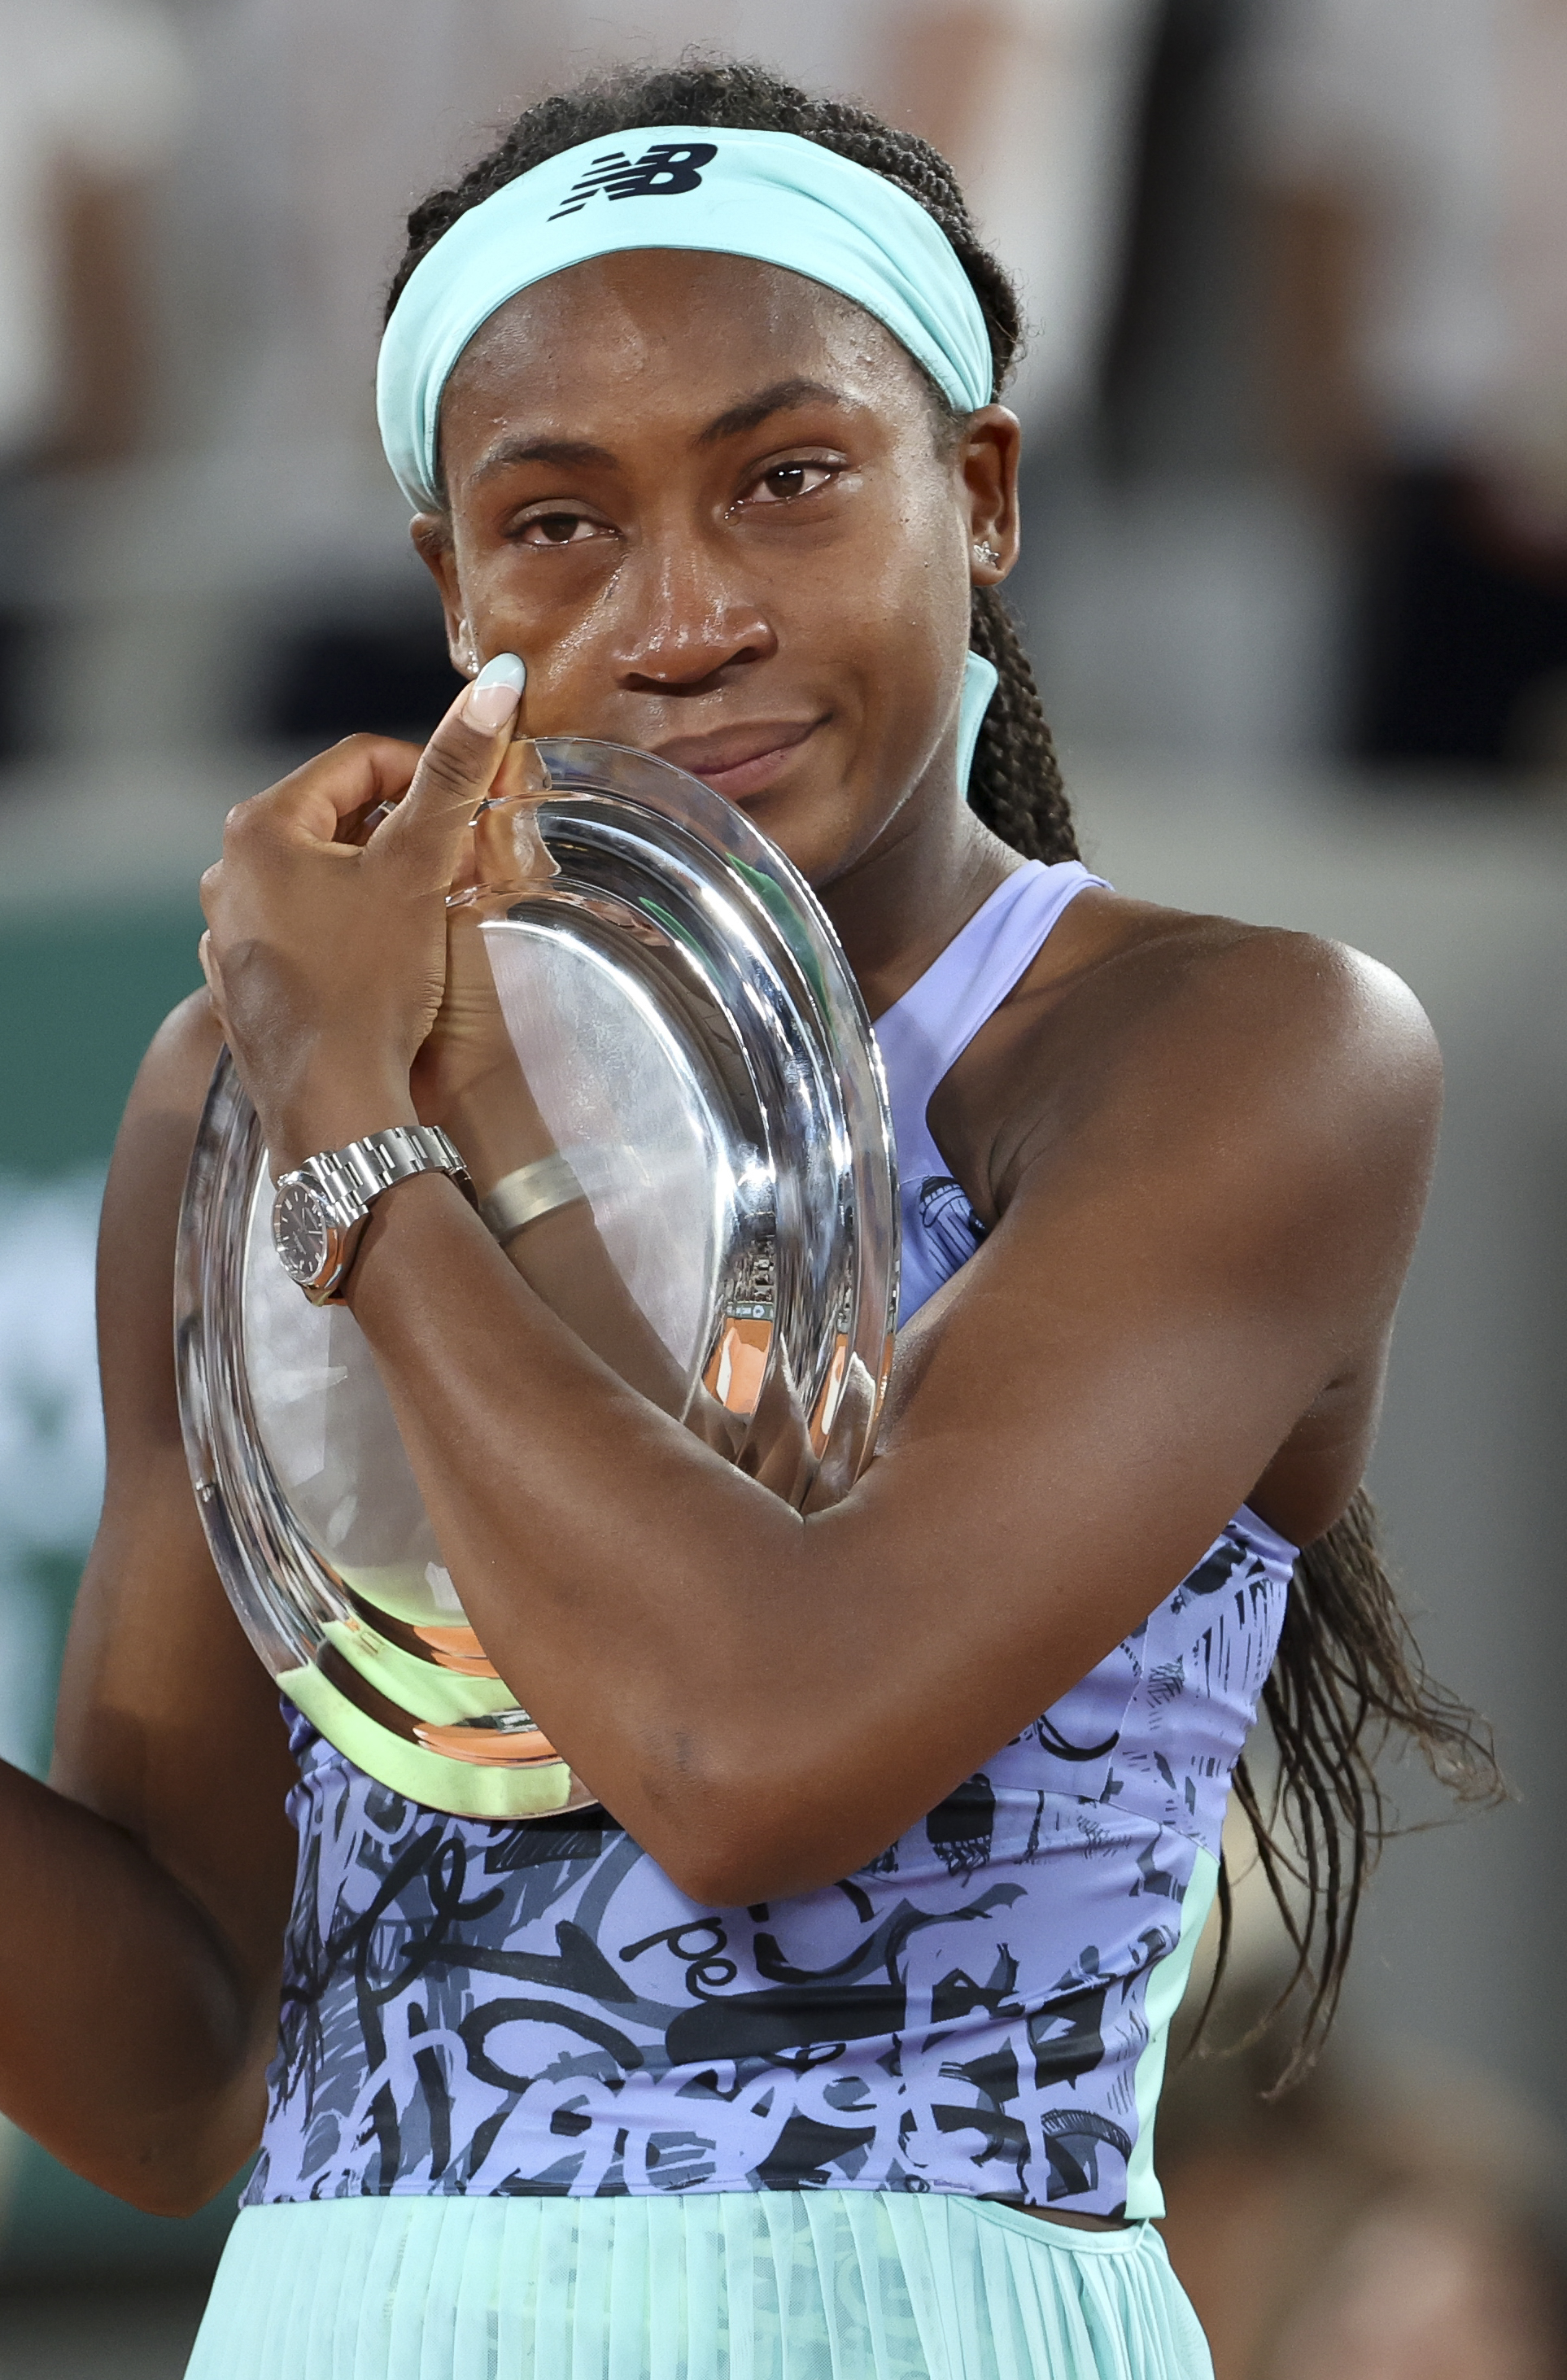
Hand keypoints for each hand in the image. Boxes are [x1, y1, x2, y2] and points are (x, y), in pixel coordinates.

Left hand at [199, 659, 526, 1169]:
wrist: (334, 1108)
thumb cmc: (370, 985)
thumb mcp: (420, 869)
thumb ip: (456, 775)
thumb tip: (497, 684)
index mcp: (260, 828)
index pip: (358, 761)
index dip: (427, 773)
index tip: (471, 809)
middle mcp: (228, 874)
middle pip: (336, 819)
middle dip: (403, 832)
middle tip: (459, 863)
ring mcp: (229, 935)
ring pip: (320, 879)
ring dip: (377, 883)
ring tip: (428, 915)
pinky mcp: (243, 988)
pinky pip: (303, 934)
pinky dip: (348, 932)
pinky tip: (385, 966)